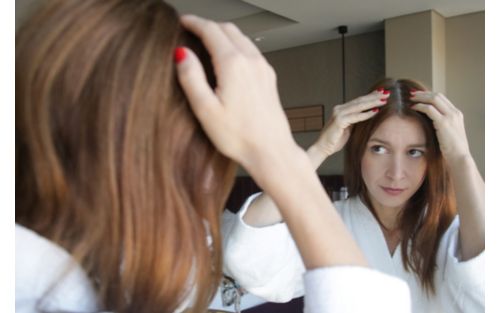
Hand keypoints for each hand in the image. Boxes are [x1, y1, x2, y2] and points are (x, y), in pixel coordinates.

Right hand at [176, 15, 298, 175]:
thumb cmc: (239, 136)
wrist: (271, 151)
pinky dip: (236, 45)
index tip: (183, 21)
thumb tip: (181, 54)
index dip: (194, 23)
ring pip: (241, 38)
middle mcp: (251, 62)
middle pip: (228, 29)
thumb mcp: (205, 109)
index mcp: (233, 65)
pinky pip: (251, 51)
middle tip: (192, 29)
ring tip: (208, 40)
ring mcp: (263, 69)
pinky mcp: (269, 78)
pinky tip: (229, 58)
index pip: (211, 30)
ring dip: (223, 33)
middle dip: (208, 25)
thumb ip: (191, 77)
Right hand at [314, 89, 389, 155]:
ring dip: (372, 103)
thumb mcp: (348, 128)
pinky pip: (355, 117)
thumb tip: (368, 115)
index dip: (370, 96)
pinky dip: (365, 114)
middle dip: (374, 97)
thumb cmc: (335, 140)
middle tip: (386, 93)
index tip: (381, 93)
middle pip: (360, 101)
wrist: (322, 147)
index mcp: (341, 109)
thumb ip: (355, 120)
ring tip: (383, 100)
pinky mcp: (339, 121)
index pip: (358, 101)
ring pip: (359, 106)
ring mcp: (338, 114)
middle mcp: (339, 109)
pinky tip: (375, 112)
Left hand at [410, 91, 470, 161]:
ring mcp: (450, 116)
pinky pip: (429, 109)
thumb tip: (428, 120)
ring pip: (433, 99)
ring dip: (420, 97)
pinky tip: (413, 107)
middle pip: (437, 95)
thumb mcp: (448, 133)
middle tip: (411, 94)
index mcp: (457, 114)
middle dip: (423, 93)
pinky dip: (419, 106)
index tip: (418, 95)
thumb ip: (441, 124)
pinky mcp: (443, 122)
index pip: (442, 98)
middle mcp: (455, 113)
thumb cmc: (451, 149)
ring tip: (410, 99)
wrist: (459, 157)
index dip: (429, 95)